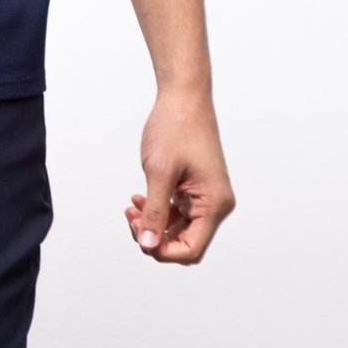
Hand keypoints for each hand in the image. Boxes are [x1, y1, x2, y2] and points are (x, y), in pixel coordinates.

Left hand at [124, 84, 235, 263]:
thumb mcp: (159, 172)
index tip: (140, 236)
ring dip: (154, 224)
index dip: (163, 251)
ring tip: (132, 207)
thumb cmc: (175, 128)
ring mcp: (207, 197)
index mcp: (214, 204)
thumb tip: (148, 245)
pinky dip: (158, 210)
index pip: (191, 250)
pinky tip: (139, 199)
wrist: (184, 96)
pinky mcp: (196, 188)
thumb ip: (154, 212)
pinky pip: (178, 213)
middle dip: (155, 237)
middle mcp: (215, 204)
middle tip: (132, 217)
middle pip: (185, 242)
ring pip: (179, 229)